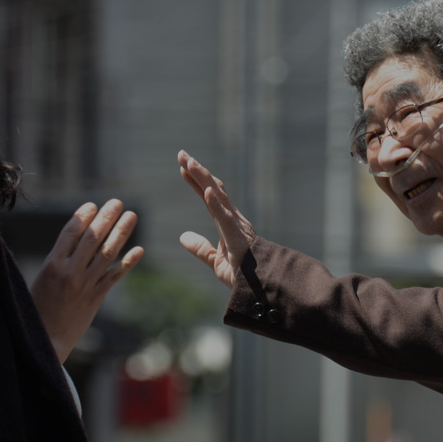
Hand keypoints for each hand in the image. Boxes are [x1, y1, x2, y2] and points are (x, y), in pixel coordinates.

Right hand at [30, 199, 143, 361]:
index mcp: (51, 265)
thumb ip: (55, 262)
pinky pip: (114, 276)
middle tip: (118, 202)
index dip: (83, 217)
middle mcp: (70, 272)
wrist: (46, 341)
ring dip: (121, 233)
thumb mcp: (38, 281)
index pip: (70, 233)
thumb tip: (69, 241)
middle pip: (92, 239)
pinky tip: (138, 250)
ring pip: (107, 253)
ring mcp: (85, 285)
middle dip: (106, 218)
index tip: (93, 205)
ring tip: (132, 216)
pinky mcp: (96, 298)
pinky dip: (127, 263)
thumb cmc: (36, 310)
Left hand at [177, 150, 256, 288]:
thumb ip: (200, 248)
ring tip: (189, 161)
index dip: (196, 181)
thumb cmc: (243, 275)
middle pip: (212, 188)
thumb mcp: (215, 261)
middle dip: (197, 170)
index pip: (208, 197)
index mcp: (227, 223)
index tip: (183, 166)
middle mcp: (232, 218)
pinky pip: (224, 216)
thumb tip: (182, 236)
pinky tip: (205, 189)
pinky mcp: (237, 235)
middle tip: (182, 153)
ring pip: (217, 195)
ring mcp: (236, 224)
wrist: (260, 288)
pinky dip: (214, 202)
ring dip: (203, 177)